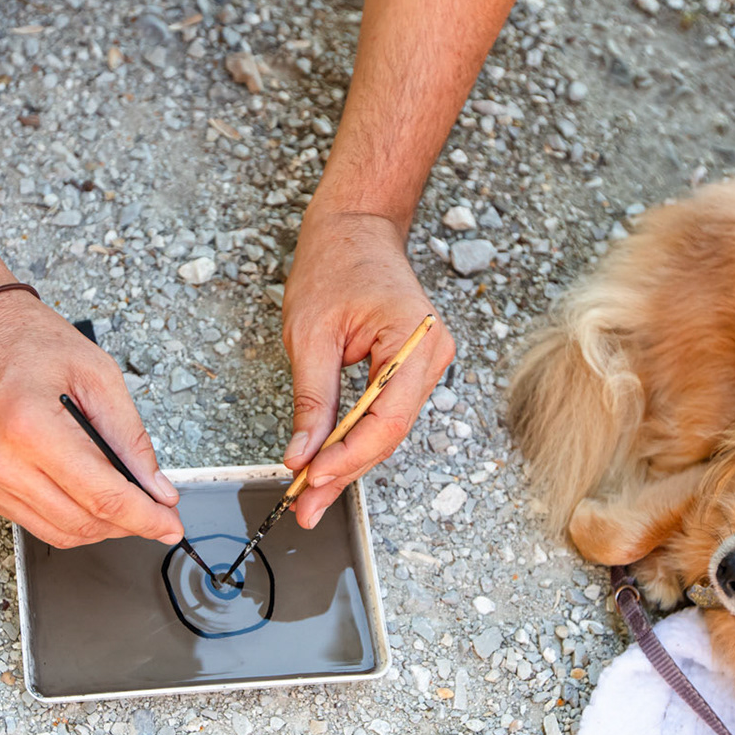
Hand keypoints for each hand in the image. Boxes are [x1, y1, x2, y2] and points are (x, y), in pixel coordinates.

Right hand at [0, 289, 183, 548]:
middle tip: (157, 513)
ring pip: (57, 532)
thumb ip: (130, 437)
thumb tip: (157, 487)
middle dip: (127, 525)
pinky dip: (67, 518)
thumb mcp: (95, 373)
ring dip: (98, 528)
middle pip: (81, 523)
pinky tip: (87, 499)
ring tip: (125, 506)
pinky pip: (30, 521)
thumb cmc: (20, 336)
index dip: (145, 518)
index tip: (171, 524)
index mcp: (30, 427)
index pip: (103, 497)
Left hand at [281, 209, 455, 528]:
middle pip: (390, 432)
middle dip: (344, 471)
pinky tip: (330, 462)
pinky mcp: (414, 369)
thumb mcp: (310, 335)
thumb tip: (302, 454)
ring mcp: (429, 363)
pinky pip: (387, 415)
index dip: (348, 456)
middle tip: (305, 506)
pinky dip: (357, 440)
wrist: (355, 228)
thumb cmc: (335, 264)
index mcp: (414, 338)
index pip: (387, 418)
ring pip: (389, 430)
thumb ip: (311, 400)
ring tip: (310, 493)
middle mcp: (433, 354)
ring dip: (350, 462)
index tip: (311, 480)